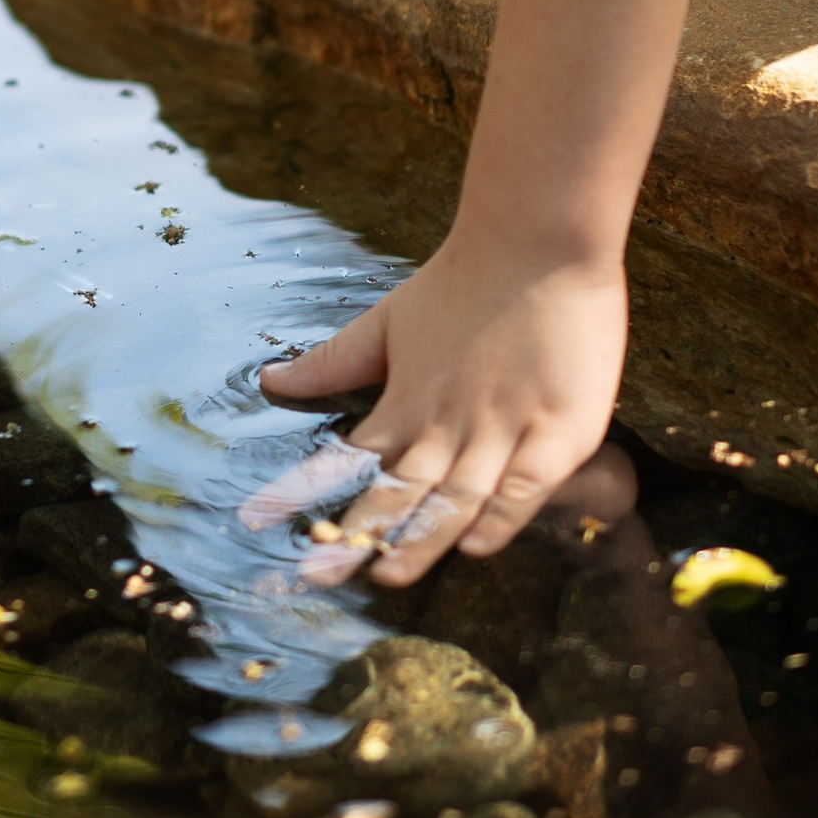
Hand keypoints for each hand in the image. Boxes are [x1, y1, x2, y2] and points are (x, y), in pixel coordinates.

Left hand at [252, 235, 631, 585]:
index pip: (349, 458)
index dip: (304, 492)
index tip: (257, 523)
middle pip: (399, 491)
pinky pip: (526, 485)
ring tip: (387, 574)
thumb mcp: (388, 321)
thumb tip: (269, 381)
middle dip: (357, 537)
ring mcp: (505, 427)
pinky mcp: (560, 429)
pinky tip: (479, 544)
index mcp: (406, 400)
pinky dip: (502, 515)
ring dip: (422, 538)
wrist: (540, 240)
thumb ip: (333, 361)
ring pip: (457, 497)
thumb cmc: (465, 280)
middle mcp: (449, 421)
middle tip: (315, 577)